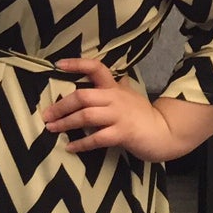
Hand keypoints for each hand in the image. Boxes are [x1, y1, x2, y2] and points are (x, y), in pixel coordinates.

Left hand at [42, 59, 178, 160]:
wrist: (166, 133)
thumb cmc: (142, 114)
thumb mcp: (128, 94)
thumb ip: (113, 85)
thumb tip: (98, 73)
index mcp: (114, 87)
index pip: (96, 68)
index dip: (77, 64)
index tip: (58, 64)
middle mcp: (115, 98)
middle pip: (82, 96)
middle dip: (61, 106)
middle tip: (46, 114)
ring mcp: (119, 116)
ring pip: (86, 116)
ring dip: (66, 123)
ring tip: (52, 129)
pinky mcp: (123, 134)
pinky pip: (98, 138)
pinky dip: (82, 143)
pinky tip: (70, 147)